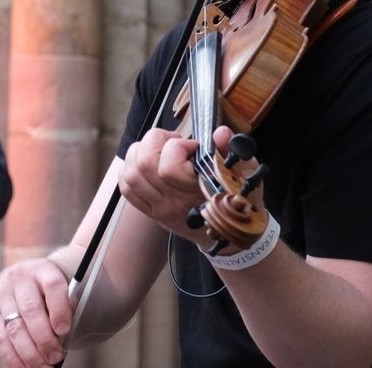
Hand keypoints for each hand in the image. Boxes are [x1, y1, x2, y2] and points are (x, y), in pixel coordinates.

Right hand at [0, 257, 71, 367]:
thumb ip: (64, 310)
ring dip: (30, 353)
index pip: (53, 286)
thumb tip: (61, 341)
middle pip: (31, 310)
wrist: (28, 277)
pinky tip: (25, 366)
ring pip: (14, 328)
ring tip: (43, 366)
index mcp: (43, 269)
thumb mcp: (61, 291)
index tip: (65, 331)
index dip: (59, 310)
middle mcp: (20, 277)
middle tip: (56, 357)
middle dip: (44, 340)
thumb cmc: (50, 291)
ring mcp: (2, 293)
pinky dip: (13, 358)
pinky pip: (0, 338)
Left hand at [119, 126, 260, 249]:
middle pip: (144, 164)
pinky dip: (130, 169)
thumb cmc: (238, 202)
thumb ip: (233, 151)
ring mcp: (159, 209)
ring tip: (160, 150)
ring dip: (141, 152)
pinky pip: (127, 187)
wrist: (230, 238)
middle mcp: (174, 203)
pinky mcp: (150, 212)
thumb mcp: (244, 175)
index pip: (169, 167)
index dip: (177, 147)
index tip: (193, 147)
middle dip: (155, 141)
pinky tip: (147, 163)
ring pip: (131, 173)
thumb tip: (220, 133)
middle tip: (173, 142)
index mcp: (197, 193)